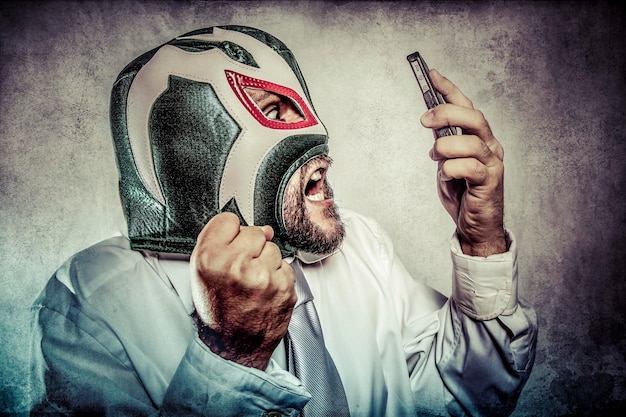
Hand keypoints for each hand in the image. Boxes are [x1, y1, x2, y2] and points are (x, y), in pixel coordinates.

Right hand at [190, 212, 295, 368]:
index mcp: (211, 259)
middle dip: (251, 248)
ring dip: (266, 262)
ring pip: (273, 248)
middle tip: (242, 270)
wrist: (233, 346)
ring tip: (254, 283)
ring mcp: (264, 277)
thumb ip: (220, 241)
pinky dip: (278, 276)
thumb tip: (260, 228)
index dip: (230, 235)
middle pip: (254, 232)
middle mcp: (237, 265)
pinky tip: (265, 291)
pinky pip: (286, 266)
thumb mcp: (201, 272)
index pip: (228, 220)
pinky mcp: (284, 288)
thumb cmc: (218, 309)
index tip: (229, 248)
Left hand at [420, 69, 505, 256]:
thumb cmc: (462, 194)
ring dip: (445, 148)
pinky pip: (469, 168)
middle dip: (446, 113)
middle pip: (473, 117)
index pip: (467, 106)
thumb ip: (443, 142)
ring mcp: (492, 163)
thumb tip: (431, 120)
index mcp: (479, 138)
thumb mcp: (445, 162)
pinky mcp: (490, 181)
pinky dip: (451, 170)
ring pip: (470, 142)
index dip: (450, 89)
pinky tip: (446, 177)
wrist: (474, 225)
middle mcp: (490, 146)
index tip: (432, 74)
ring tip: (435, 158)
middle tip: (424, 120)